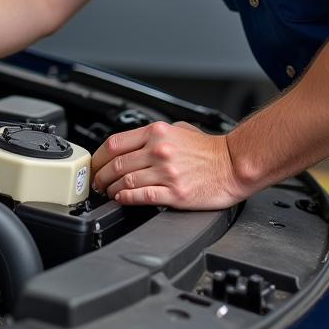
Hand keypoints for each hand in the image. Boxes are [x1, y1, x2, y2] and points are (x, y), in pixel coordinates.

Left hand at [90, 121, 245, 209]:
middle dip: (101, 176)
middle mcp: (158, 150)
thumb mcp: (178, 129)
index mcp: (156, 133)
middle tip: (97, 183)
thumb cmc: (208, 150)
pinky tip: (123, 199)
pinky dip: (127, 199)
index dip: (98, 157)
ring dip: (112, 190)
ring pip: (125, 181)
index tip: (95, 165)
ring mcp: (166, 172)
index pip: (114, 143)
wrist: (233, 164)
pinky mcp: (175, 193)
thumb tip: (131, 144)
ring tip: (109, 193)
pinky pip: (142, 196)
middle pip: (116, 164)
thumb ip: (153, 135)